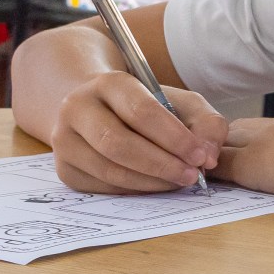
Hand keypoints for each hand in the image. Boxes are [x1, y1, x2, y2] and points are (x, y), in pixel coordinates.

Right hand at [51, 74, 226, 192]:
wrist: (100, 111)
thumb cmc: (147, 107)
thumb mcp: (181, 102)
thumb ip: (205, 122)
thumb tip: (209, 156)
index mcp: (109, 84)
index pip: (141, 112)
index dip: (175, 138)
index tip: (201, 157)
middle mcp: (77, 108)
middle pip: (118, 143)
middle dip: (161, 164)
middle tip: (191, 176)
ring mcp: (64, 140)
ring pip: (108, 169)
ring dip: (150, 181)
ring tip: (178, 181)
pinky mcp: (65, 168)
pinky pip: (101, 186)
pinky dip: (134, 190)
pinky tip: (155, 185)